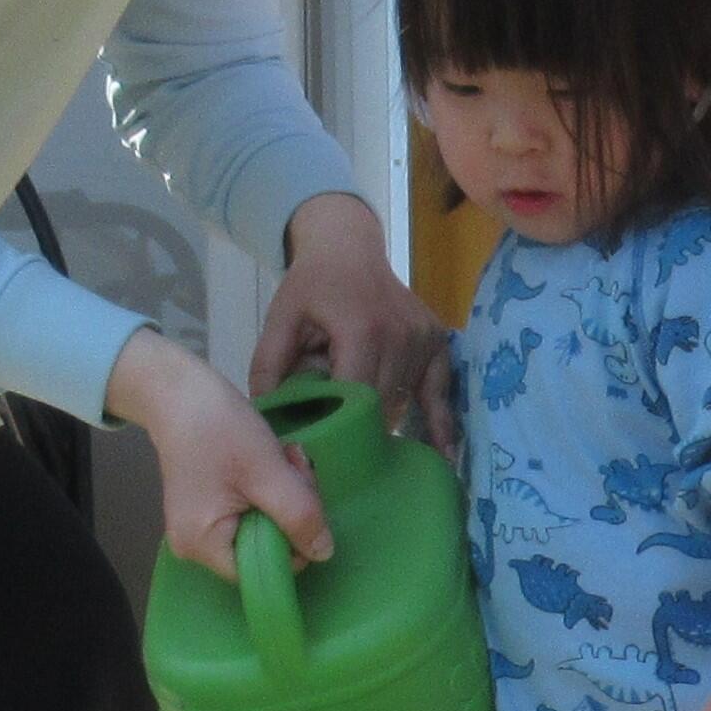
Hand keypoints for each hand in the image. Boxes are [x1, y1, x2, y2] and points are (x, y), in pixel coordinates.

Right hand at [105, 328, 326, 577]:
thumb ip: (299, 516)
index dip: (293, 540)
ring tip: (285, 455)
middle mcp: (196, 546)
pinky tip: (273, 459)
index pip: (265, 569)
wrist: (177, 390)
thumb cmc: (217, 429)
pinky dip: (270, 488)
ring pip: (265, 526)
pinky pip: (251, 512)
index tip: (300, 495)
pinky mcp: (208, 508)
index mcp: (204, 546)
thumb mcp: (268, 473)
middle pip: (266, 547)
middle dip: (291, 507)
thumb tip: (323, 553)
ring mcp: (200, 527)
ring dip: (286, 492)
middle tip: (296, 465)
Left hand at [249, 192, 455, 447]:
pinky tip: (444, 453)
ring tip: (364, 442)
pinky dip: (439, 421)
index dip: (342, 433)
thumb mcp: (280, 320)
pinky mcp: (438, 341)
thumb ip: (269, 368)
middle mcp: (401, 336)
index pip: (357, 400)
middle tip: (342, 462)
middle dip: (361, 434)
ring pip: (404, 402)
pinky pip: (440, 391)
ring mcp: (424, 338)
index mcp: (361, 331)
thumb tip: (267, 420)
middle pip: (383, 406)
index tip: (328, 462)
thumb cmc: (310, 286)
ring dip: (384, 420)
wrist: (348, 247)